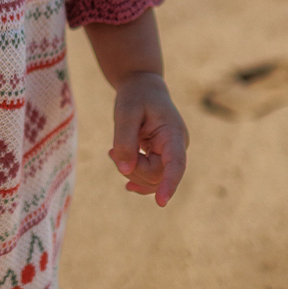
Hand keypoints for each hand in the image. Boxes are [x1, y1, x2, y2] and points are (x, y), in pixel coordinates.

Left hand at [109, 72, 188, 206]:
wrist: (142, 86)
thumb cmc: (134, 96)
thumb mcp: (125, 112)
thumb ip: (125, 140)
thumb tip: (125, 171)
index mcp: (173, 133)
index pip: (176, 164)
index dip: (169, 183)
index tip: (161, 202)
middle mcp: (176, 146)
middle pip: (157, 174)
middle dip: (132, 170)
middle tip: (111, 151)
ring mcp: (170, 153)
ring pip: (153, 178)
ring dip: (131, 172)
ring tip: (113, 152)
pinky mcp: (162, 156)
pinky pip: (153, 175)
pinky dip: (138, 179)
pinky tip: (128, 185)